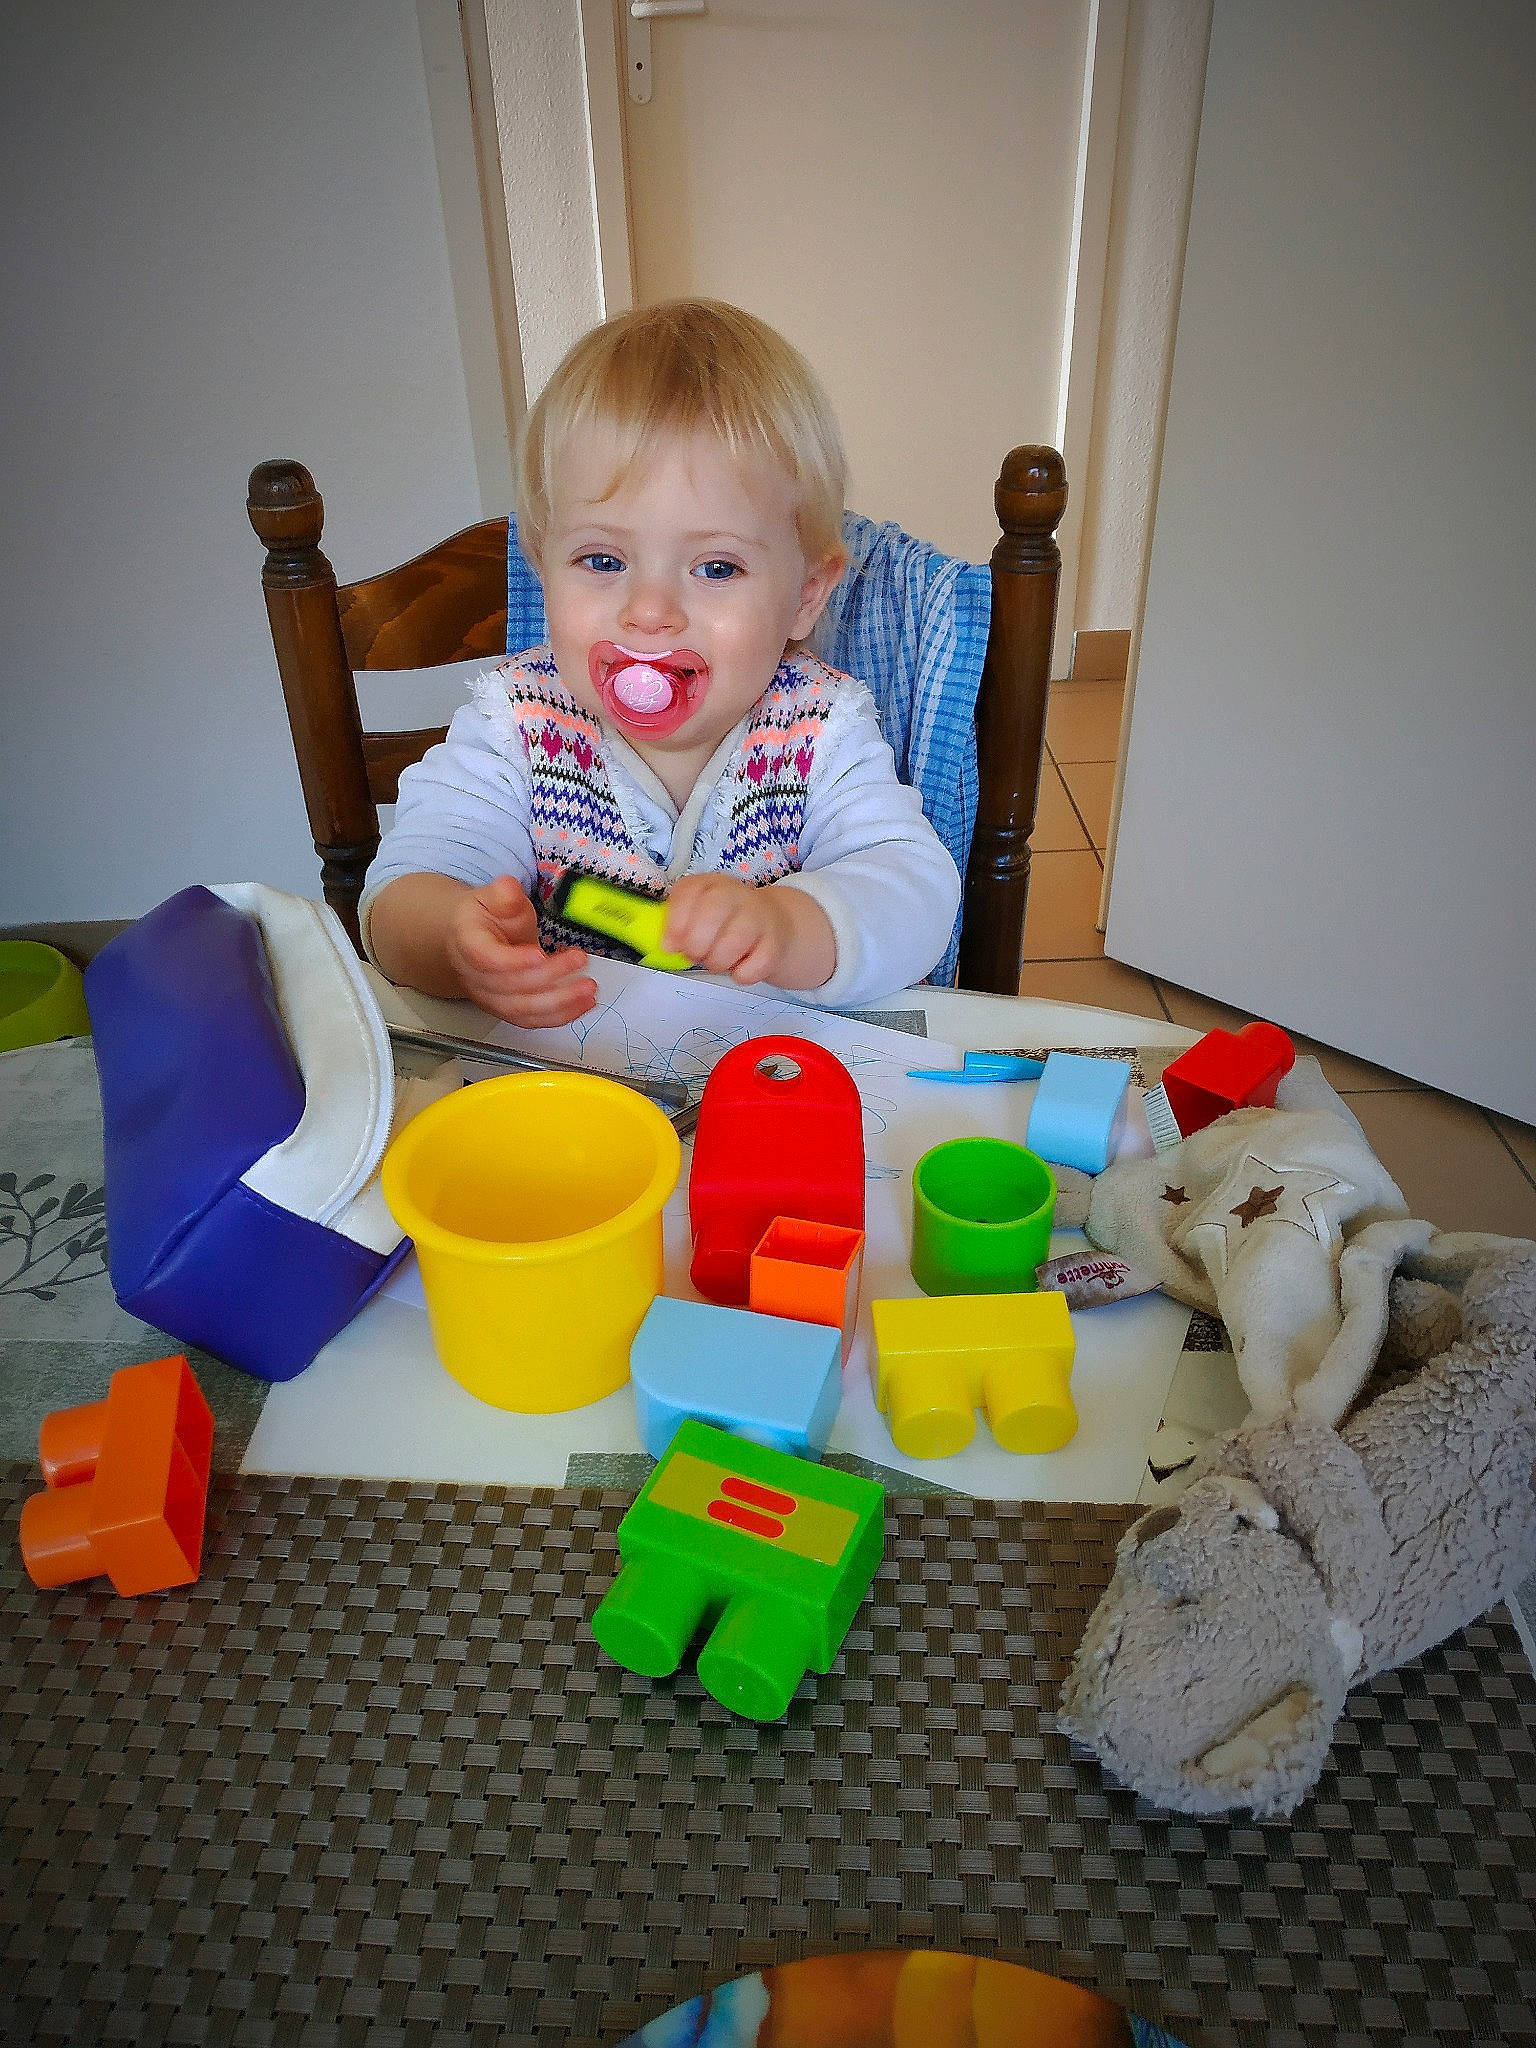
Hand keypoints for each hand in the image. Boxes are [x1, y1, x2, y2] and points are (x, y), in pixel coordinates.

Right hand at [444, 876, 596, 1026]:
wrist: (469, 941)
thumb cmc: (484, 919)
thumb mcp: (490, 897)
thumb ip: (503, 895)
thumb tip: (509, 889)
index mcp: (468, 944)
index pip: (486, 958)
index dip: (513, 961)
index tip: (539, 954)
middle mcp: (476, 978)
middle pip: (510, 987)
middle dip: (549, 977)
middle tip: (578, 961)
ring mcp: (492, 998)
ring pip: (523, 1010)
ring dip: (560, 1002)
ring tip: (587, 989)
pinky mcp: (509, 1010)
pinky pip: (534, 1020)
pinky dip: (561, 1015)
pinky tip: (583, 1004)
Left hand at [663, 875, 834, 989]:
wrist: (775, 923)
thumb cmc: (726, 923)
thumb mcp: (698, 915)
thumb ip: (677, 926)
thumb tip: (667, 945)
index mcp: (710, 884)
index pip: (689, 890)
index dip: (676, 921)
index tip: (670, 945)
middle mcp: (736, 894)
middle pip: (711, 913)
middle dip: (696, 944)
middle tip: (696, 955)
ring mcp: (759, 916)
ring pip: (733, 942)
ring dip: (718, 961)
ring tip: (718, 962)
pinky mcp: (776, 942)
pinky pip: (756, 965)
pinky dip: (742, 974)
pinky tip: (741, 967)